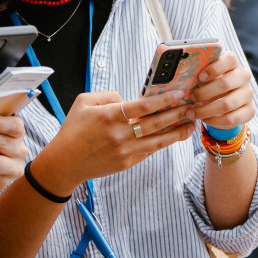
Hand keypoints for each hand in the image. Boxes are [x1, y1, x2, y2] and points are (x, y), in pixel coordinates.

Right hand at [33, 90, 194, 194]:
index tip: (179, 94)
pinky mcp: (127, 163)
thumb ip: (108, 95)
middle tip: (193, 107)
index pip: (143, 106)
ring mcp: (125, 151)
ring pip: (158, 141)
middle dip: (177, 114)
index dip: (164, 99)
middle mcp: (120, 134)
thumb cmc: (73, 129)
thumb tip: (129, 99)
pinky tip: (173, 136)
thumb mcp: (84, 102)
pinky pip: (149, 151)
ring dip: (177, 132)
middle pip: (156, 123)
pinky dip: (162, 143)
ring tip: (191, 124)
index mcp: (109, 116)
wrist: (64, 163)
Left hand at [190, 52, 254, 129]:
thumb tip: (184, 79)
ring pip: (227, 104)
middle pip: (225, 83)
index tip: (200, 77)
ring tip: (193, 113)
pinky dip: (215, 121)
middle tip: (192, 98)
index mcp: (233, 63)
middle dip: (204, 93)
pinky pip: (231, 119)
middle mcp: (244, 76)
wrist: (226, 103)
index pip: (230, 59)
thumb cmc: (211, 85)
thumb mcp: (207, 77)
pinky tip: (205, 119)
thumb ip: (200, 75)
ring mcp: (248, 94)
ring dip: (206, 110)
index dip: (214, 68)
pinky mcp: (250, 110)